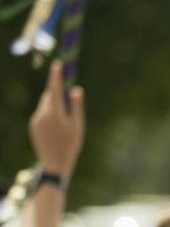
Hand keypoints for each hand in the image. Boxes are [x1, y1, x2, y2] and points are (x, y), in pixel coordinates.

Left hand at [29, 61, 84, 177]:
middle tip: (68, 96)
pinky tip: (56, 129)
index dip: (56, 76)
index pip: (55, 90)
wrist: (54, 163)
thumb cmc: (71, 145)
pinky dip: (49, 114)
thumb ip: (76, 107)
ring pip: (45, 105)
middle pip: (50, 96)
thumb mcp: (78, 126)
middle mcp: (43, 114)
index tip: (57, 64)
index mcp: (56, 114)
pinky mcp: (33, 125)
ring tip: (64, 122)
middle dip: (57, 94)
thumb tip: (75, 90)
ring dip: (54, 105)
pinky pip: (41, 113)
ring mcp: (36, 119)